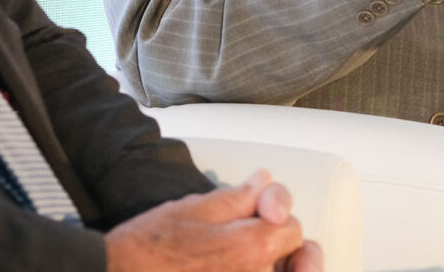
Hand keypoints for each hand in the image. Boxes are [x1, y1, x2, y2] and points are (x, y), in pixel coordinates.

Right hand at [105, 170, 317, 271]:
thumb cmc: (150, 246)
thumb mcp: (195, 206)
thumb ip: (239, 195)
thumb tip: (263, 181)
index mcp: (251, 248)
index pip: (293, 229)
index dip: (275, 214)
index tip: (258, 211)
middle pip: (291, 259)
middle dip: (278, 243)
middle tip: (257, 233)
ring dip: (273, 264)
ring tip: (254, 254)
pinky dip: (253, 270)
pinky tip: (231, 266)